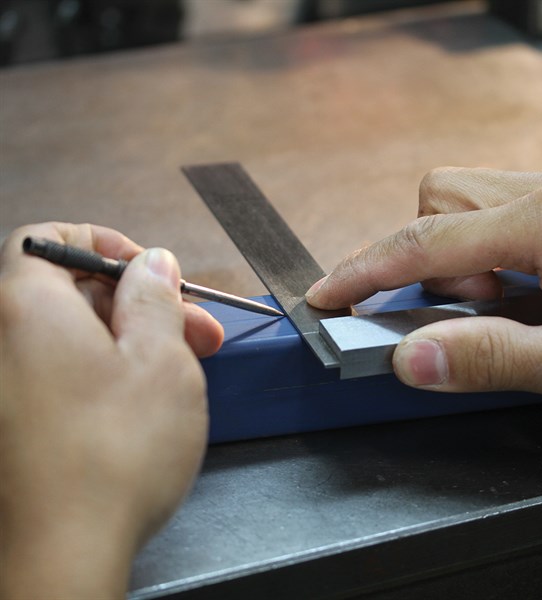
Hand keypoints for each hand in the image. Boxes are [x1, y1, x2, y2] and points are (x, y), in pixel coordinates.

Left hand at [0, 222, 223, 598]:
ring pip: (74, 336)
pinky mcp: (17, 422)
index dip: (106, 245)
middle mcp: (3, 341)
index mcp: (28, 308)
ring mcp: (8, 385)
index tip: (152, 272)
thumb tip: (154, 264)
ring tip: (189, 363)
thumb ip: (155, 299)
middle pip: (71, 292)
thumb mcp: (160, 361)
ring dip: (133, 338)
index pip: (49, 239)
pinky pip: (62, 373)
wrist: (64, 557)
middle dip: (141, 302)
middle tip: (197, 328)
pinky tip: (149, 394)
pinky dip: (106, 370)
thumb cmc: (116, 453)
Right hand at [306, 168, 541, 416]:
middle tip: (461, 312)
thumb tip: (411, 358)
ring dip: (460, 257)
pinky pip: (506, 214)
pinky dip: (491, 254)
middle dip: (425, 258)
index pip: (423, 242)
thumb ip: (491, 357)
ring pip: (473, 204)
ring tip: (504, 306)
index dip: (364, 272)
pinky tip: (527, 294)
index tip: (328, 293)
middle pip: (441, 201)